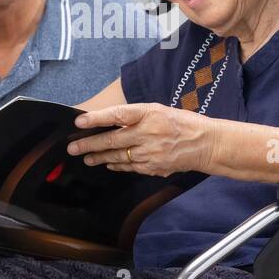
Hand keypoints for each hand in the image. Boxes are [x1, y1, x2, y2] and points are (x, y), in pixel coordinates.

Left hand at [66, 103, 215, 177]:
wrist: (205, 143)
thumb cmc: (181, 123)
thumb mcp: (159, 110)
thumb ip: (135, 116)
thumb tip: (108, 120)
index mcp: (150, 114)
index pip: (118, 114)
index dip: (97, 118)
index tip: (80, 121)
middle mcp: (149, 133)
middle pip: (113, 140)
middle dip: (90, 144)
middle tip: (72, 147)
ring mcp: (151, 153)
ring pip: (118, 156)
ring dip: (99, 157)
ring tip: (86, 157)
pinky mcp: (154, 167)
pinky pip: (130, 167)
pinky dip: (117, 165)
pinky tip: (108, 164)